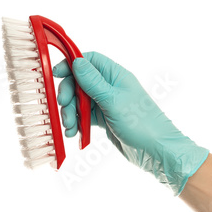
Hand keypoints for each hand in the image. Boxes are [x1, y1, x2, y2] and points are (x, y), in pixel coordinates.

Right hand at [53, 52, 207, 194]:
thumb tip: (77, 61)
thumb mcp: (113, 100)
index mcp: (115, 76)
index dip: (71, 64)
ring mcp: (107, 103)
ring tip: (69, 127)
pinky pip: (84, 117)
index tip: (56, 74)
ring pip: (79, 101)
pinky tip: (73, 133)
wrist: (155, 150)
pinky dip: (77, 124)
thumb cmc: (140, 123)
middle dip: (68, 94)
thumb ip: (92, 82)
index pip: (89, 60)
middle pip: (79, 82)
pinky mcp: (104, 119)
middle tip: (64, 106)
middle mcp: (110, 87)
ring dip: (70, 112)